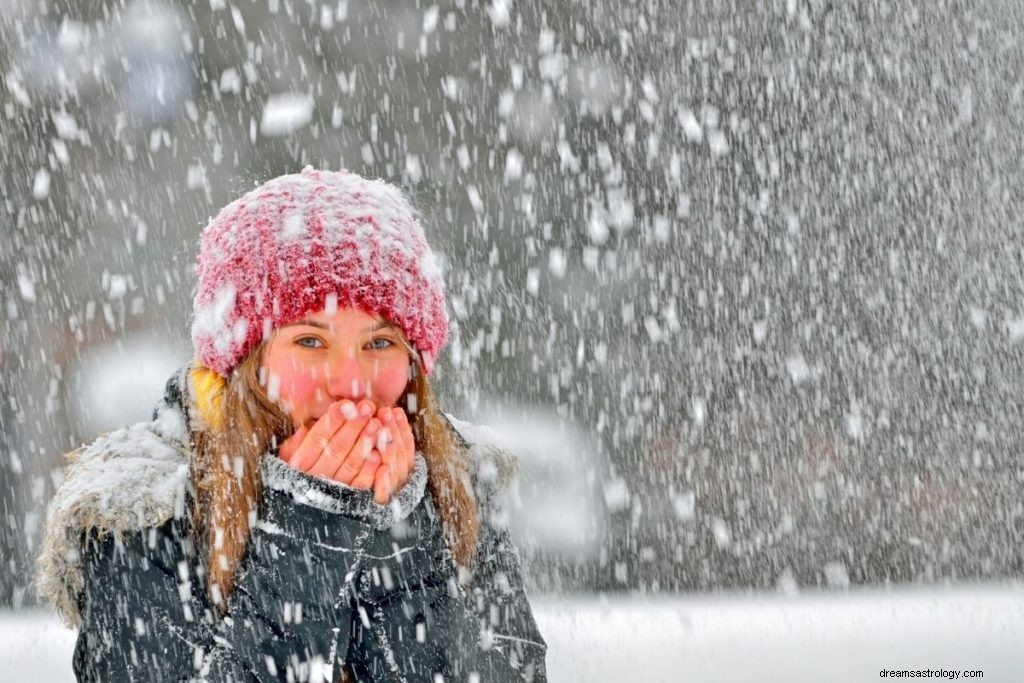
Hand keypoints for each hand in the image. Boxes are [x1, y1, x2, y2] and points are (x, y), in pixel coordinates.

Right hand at [278, 400, 414, 504]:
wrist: (296, 522)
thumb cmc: (294, 480)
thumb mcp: (286, 463)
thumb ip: (294, 445)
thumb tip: (305, 426)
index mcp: (298, 465)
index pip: (316, 438)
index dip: (332, 421)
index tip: (345, 404)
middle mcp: (314, 479)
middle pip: (336, 448)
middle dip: (353, 426)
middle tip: (367, 407)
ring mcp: (331, 492)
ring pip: (350, 465)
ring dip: (364, 443)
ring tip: (376, 423)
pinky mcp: (347, 504)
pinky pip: (359, 486)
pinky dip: (369, 471)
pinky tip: (378, 454)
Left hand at [373, 406, 416, 504]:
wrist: (357, 521)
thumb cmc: (367, 481)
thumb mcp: (383, 458)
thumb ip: (384, 440)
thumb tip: (387, 411)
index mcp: (402, 469)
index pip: (407, 446)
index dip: (402, 429)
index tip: (395, 411)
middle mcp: (400, 482)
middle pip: (400, 456)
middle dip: (393, 433)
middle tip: (385, 414)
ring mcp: (390, 496)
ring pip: (394, 471)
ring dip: (389, 450)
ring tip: (382, 431)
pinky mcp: (375, 510)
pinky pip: (383, 496)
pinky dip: (384, 483)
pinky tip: (381, 468)